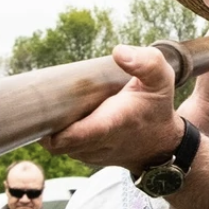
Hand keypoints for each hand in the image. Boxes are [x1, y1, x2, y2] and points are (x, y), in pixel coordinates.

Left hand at [44, 45, 183, 171]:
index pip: (74, 136)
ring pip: (56, 145)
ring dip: (53, 126)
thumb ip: (146, 62)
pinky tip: (68, 113)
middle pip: (56, 143)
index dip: (53, 128)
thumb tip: (118, 51)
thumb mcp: (161, 80)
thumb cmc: (156, 107)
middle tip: (47, 97)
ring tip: (59, 102)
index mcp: (113, 124)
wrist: (160, 143)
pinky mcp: (84, 157)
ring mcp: (89, 155)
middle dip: (47, 122)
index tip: (47, 108)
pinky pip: (62, 147)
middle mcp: (99, 145)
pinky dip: (60, 132)